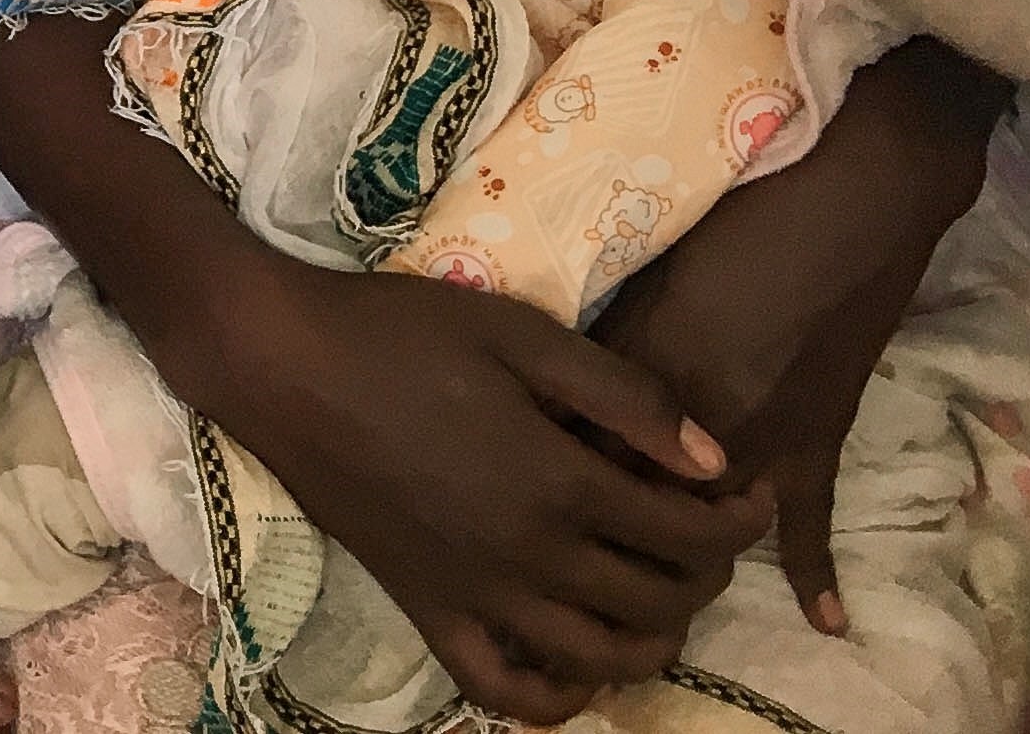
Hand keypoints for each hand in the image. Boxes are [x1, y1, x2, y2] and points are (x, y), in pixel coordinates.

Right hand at [199, 263, 766, 723]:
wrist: (281, 363)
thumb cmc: (401, 333)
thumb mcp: (522, 335)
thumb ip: (625, 398)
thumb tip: (714, 458)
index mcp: (559, 483)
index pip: (691, 532)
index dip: (742, 518)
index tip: (748, 488)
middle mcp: (528, 557)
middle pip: (660, 602)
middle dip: (708, 572)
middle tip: (703, 526)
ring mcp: (475, 594)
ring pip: (600, 660)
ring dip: (653, 638)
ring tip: (655, 588)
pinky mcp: (425, 609)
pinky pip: (501, 687)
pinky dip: (553, 696)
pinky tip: (574, 660)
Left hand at [598, 39, 1002, 633]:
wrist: (853, 196)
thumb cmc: (740, 212)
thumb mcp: (648, 272)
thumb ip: (607, 344)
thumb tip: (559, 394)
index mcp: (653, 372)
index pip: (583, 449)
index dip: (546, 475)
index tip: (512, 493)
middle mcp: (708, 421)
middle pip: (640, 499)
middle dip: (602, 527)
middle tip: (566, 552)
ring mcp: (769, 436)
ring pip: (711, 523)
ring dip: (681, 554)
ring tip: (645, 594)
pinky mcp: (823, 438)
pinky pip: (815, 517)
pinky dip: (814, 570)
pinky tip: (825, 625)